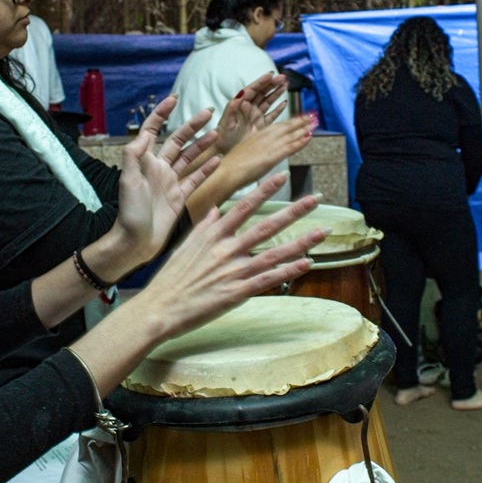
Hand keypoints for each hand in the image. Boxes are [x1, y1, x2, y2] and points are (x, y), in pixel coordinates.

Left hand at [111, 96, 218, 267]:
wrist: (135, 242)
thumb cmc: (129, 212)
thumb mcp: (128, 181)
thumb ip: (134, 155)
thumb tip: (144, 134)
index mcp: (144, 161)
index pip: (153, 130)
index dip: (162, 114)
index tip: (174, 99)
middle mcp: (158, 168)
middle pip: (177, 140)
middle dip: (191, 125)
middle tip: (209, 112)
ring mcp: (170, 181)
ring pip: (189, 157)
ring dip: (202, 144)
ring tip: (217, 133)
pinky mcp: (179, 196)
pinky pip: (195, 178)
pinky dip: (206, 168)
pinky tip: (218, 159)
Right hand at [134, 173, 324, 340]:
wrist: (159, 307)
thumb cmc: (171, 277)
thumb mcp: (185, 245)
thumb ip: (205, 226)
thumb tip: (218, 210)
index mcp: (213, 235)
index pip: (243, 207)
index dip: (264, 190)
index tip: (281, 176)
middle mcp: (226, 249)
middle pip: (265, 226)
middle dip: (292, 212)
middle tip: (315, 199)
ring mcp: (233, 271)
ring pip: (273, 252)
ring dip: (300, 241)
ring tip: (321, 231)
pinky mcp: (237, 293)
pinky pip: (268, 280)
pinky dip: (288, 271)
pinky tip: (306, 263)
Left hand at [212, 73, 287, 154]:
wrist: (224, 150)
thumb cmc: (222, 135)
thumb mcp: (226, 121)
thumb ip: (232, 107)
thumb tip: (241, 93)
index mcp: (240, 104)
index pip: (252, 89)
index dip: (262, 81)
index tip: (271, 74)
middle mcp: (249, 108)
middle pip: (262, 92)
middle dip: (272, 84)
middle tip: (283, 77)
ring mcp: (256, 116)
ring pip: (268, 101)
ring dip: (276, 93)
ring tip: (285, 85)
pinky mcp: (261, 126)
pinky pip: (271, 116)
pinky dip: (278, 110)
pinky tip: (284, 103)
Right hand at [220, 112, 315, 187]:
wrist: (226, 171)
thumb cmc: (232, 163)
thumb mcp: (244, 147)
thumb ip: (253, 140)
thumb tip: (256, 134)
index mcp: (258, 134)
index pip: (278, 126)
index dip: (291, 121)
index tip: (302, 117)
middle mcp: (265, 137)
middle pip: (287, 127)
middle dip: (301, 121)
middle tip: (314, 116)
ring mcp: (268, 146)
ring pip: (290, 135)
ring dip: (304, 128)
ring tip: (316, 123)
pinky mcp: (271, 156)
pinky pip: (289, 147)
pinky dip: (300, 142)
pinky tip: (309, 137)